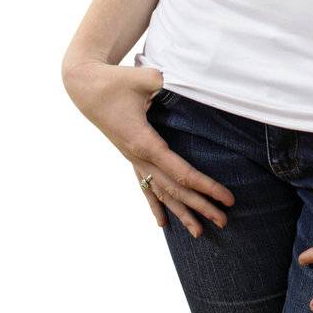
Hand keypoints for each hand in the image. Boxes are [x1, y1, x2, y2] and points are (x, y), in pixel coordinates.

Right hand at [61, 55, 234, 234]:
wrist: (84, 87)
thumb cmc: (114, 81)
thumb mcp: (143, 78)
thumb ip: (164, 83)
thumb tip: (184, 84)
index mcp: (144, 142)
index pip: (181, 172)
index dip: (206, 186)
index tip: (227, 198)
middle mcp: (138, 156)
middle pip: (174, 189)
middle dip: (200, 206)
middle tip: (225, 221)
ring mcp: (133, 159)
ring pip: (160, 192)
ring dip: (181, 212)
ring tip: (199, 233)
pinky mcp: (130, 156)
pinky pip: (145, 185)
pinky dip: (156, 204)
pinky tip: (163, 223)